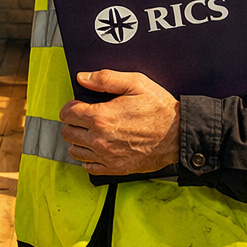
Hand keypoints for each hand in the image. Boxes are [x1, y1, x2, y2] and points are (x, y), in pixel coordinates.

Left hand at [60, 70, 180, 176]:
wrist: (179, 135)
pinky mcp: (116, 168)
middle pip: (68, 133)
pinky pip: (89, 167)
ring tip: (91, 133)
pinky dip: (89, 158)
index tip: (79, 106)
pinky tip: (98, 148)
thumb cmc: (159, 109)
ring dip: (79, 141)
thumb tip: (83, 78)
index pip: (67, 114)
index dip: (71, 107)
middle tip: (85, 118)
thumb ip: (106, 78)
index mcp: (102, 117)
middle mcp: (100, 139)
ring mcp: (107, 156)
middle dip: (73, 123)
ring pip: (75, 151)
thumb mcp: (136, 83)